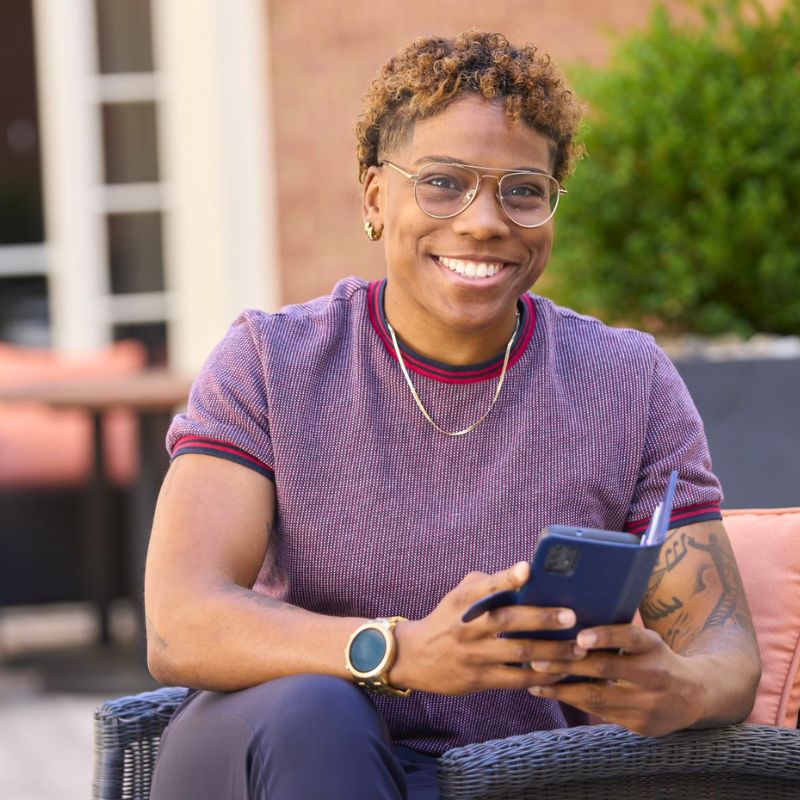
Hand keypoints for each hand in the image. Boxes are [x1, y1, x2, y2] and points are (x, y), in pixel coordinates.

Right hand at [390, 562, 588, 694]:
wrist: (414, 657)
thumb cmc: (447, 619)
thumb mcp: (458, 595)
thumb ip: (487, 583)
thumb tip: (524, 575)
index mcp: (463, 600)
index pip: (485, 586)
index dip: (506, 578)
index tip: (528, 570)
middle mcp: (468, 626)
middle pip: (509, 621)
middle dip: (543, 618)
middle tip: (572, 617)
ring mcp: (474, 654)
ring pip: (519, 651)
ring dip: (552, 650)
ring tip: (578, 647)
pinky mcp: (480, 679)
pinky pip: (517, 678)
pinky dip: (541, 675)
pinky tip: (561, 671)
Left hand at [526, 623, 705, 735]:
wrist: (694, 695)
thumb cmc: (655, 657)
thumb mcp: (645, 640)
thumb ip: (617, 634)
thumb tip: (568, 620)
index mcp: (653, 646)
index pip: (629, 637)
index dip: (605, 636)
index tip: (579, 638)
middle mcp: (654, 674)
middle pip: (606, 669)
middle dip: (567, 665)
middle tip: (536, 659)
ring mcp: (648, 703)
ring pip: (598, 697)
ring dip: (562, 689)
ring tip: (534, 681)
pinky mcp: (640, 725)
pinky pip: (601, 714)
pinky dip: (574, 703)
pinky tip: (552, 694)